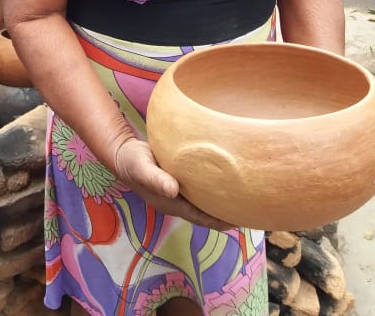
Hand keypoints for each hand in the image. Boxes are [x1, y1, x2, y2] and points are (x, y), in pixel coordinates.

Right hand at [114, 138, 234, 231]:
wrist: (123, 153)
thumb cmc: (132, 161)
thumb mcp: (141, 168)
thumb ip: (155, 179)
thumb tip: (173, 190)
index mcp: (171, 203)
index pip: (200, 217)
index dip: (218, 221)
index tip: (238, 221)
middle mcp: (178, 201)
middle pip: (207, 213)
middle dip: (226, 214)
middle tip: (250, 210)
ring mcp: (180, 192)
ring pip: (205, 202)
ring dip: (221, 202)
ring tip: (244, 199)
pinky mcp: (181, 179)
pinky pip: (201, 188)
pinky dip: (214, 188)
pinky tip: (226, 180)